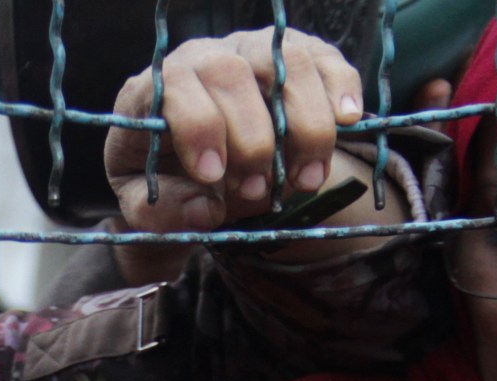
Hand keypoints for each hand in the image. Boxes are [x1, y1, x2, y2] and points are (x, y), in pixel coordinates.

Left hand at [107, 27, 366, 232]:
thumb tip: (205, 211)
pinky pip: (324, 59)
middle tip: (261, 191)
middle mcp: (206, 57)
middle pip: (233, 74)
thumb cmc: (171, 178)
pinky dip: (340, 87)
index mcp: (157, 89)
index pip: (176, 85)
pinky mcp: (297, 55)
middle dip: (253, 139)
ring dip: (305, 125)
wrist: (201, 163)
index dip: (199, 127)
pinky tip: (347, 121)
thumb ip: (163, 212)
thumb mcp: (149, 204)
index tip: (213, 175)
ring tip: (306, 180)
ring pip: (286, 62)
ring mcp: (253, 52)